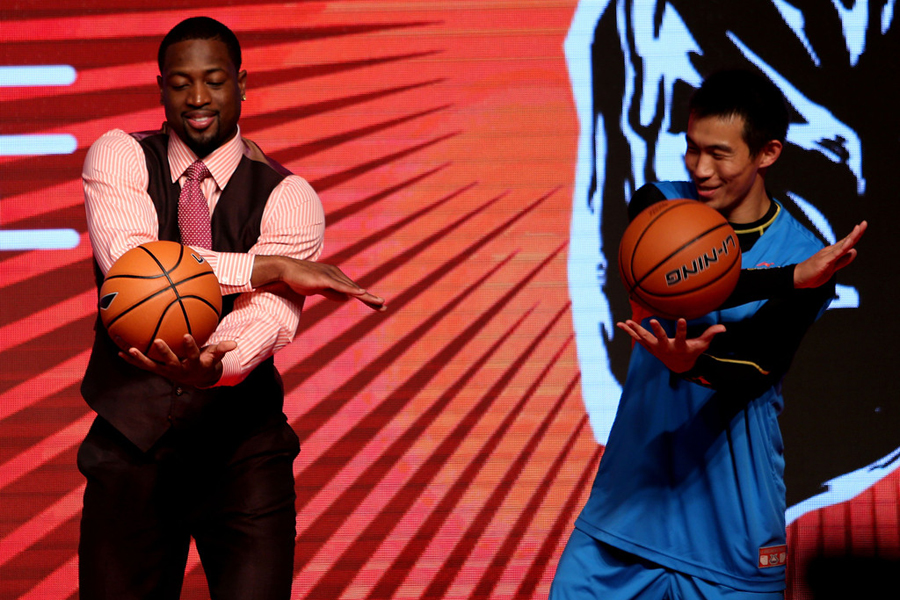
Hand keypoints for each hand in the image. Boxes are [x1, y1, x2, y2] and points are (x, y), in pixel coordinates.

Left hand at [118, 335, 236, 387]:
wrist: (194, 379)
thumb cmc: (205, 362)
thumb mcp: (215, 356)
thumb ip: (222, 349)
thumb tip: (234, 344)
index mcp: (193, 364)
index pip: (193, 355)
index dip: (190, 346)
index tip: (186, 335)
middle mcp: (177, 369)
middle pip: (170, 361)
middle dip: (164, 352)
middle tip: (158, 341)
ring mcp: (165, 371)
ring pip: (151, 365)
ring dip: (140, 357)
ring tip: (129, 349)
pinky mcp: (156, 370)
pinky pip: (142, 364)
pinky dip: (131, 359)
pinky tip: (119, 351)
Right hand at [253, 256, 385, 310]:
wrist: (285, 270)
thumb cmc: (301, 279)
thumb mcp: (320, 288)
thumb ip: (333, 293)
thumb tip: (346, 298)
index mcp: (337, 277)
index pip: (354, 290)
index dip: (366, 298)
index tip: (378, 306)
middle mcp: (337, 275)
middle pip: (356, 289)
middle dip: (370, 299)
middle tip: (384, 307)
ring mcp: (331, 276)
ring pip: (352, 288)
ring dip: (366, 296)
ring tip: (379, 303)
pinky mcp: (324, 279)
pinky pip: (340, 286)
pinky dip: (351, 290)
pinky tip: (361, 293)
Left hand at [616, 318, 724, 372]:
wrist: (678, 366)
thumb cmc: (691, 352)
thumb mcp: (702, 345)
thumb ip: (710, 335)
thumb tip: (724, 328)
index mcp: (680, 347)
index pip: (683, 337)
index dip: (682, 329)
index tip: (682, 319)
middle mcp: (666, 348)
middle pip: (661, 339)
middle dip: (656, 331)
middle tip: (652, 320)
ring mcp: (655, 348)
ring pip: (644, 338)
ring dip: (636, 330)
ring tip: (627, 321)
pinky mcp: (649, 346)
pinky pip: (637, 338)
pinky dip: (629, 332)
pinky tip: (621, 324)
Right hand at [794, 221, 866, 288]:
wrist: (797, 277)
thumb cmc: (812, 273)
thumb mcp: (832, 268)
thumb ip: (843, 260)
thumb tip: (854, 251)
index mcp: (833, 252)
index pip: (847, 242)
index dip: (856, 234)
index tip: (862, 226)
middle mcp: (830, 251)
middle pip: (846, 241)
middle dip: (857, 232)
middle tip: (864, 223)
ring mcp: (827, 255)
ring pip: (842, 245)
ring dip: (851, 236)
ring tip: (859, 228)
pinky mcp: (823, 261)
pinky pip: (835, 254)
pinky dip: (843, 248)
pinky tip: (849, 243)